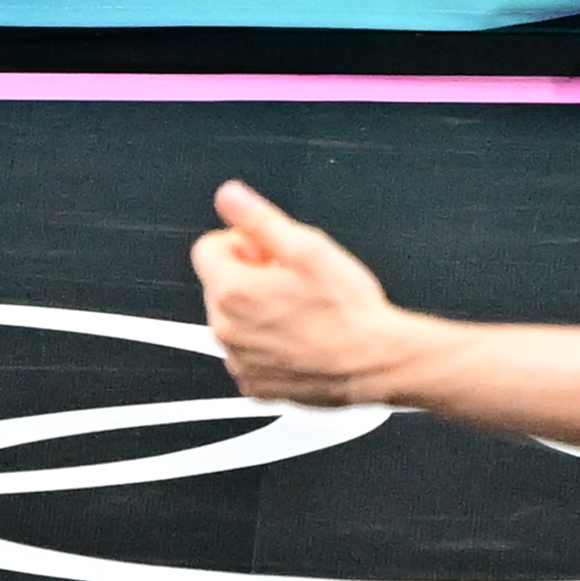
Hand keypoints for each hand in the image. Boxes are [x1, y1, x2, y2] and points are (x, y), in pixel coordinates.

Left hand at [194, 178, 416, 406]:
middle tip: (293, 281)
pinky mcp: (254, 383)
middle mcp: (226, 329)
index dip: (242, 242)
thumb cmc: (348, 311)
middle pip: (220, 284)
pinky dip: (266, 344)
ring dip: (257, 310)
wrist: (373, 361)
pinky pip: (247, 353)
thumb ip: (261, 219)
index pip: (207, 248)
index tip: (269, 252)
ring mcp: (238, 360)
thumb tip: (230, 197)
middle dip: (250, 276)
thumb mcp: (309, 248)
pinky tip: (299, 337)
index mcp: (234, 291)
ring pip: (234, 320)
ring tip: (300, 311)